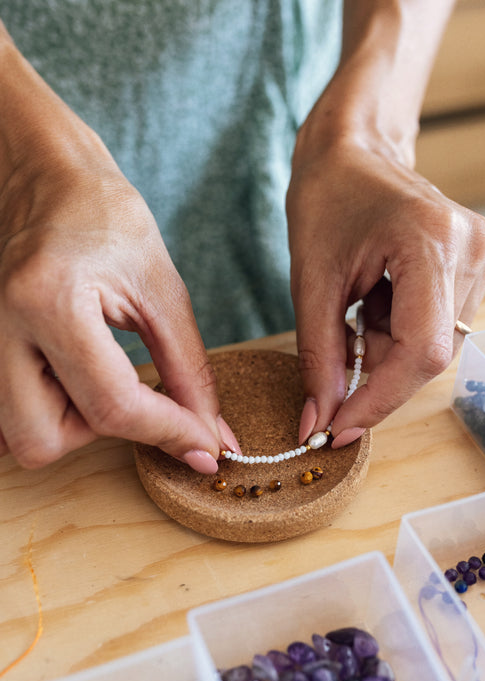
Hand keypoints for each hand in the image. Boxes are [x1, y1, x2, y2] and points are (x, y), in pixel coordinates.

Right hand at [0, 38, 234, 471]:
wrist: (43, 177)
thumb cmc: (103, 216)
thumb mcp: (161, 289)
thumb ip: (189, 371)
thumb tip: (211, 436)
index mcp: (47, 301)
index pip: (112, 404)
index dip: (168, 433)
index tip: (205, 445)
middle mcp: (0, 329)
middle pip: (43, 441)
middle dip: (99, 433)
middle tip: (130, 393)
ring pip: (21, 436)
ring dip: (72, 424)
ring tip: (100, 372)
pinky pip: (8, 416)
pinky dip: (49, 411)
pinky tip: (74, 373)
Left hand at [287, 134, 484, 445]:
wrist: (352, 151)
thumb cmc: (326, 202)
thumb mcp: (311, 283)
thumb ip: (319, 358)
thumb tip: (321, 423)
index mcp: (430, 240)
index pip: (421, 352)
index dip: (380, 400)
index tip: (340, 427)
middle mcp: (471, 247)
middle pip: (430, 356)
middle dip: (378, 371)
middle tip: (340, 346)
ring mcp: (483, 252)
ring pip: (435, 347)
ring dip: (389, 348)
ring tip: (362, 304)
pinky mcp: (480, 260)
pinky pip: (441, 327)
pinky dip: (402, 331)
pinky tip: (382, 297)